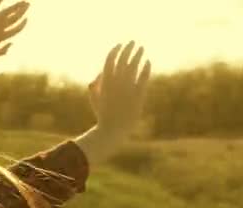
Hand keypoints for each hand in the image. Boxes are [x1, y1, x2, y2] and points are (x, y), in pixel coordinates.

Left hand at [0, 0, 29, 59]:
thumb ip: (3, 51)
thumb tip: (12, 43)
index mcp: (2, 38)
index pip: (17, 29)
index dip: (23, 24)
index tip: (26, 18)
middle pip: (15, 18)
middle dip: (23, 10)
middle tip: (28, 3)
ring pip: (7, 11)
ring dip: (16, 5)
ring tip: (22, 0)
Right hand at [75, 42, 151, 163]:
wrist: (113, 129)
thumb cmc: (102, 114)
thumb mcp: (94, 98)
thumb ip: (95, 84)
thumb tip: (100, 73)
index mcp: (105, 81)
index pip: (110, 59)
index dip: (115, 50)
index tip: (120, 44)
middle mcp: (116, 82)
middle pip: (123, 59)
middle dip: (128, 48)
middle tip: (133, 41)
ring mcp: (128, 88)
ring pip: (134, 65)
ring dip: (138, 55)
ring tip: (141, 48)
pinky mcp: (138, 94)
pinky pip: (143, 77)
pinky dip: (146, 68)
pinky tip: (148, 62)